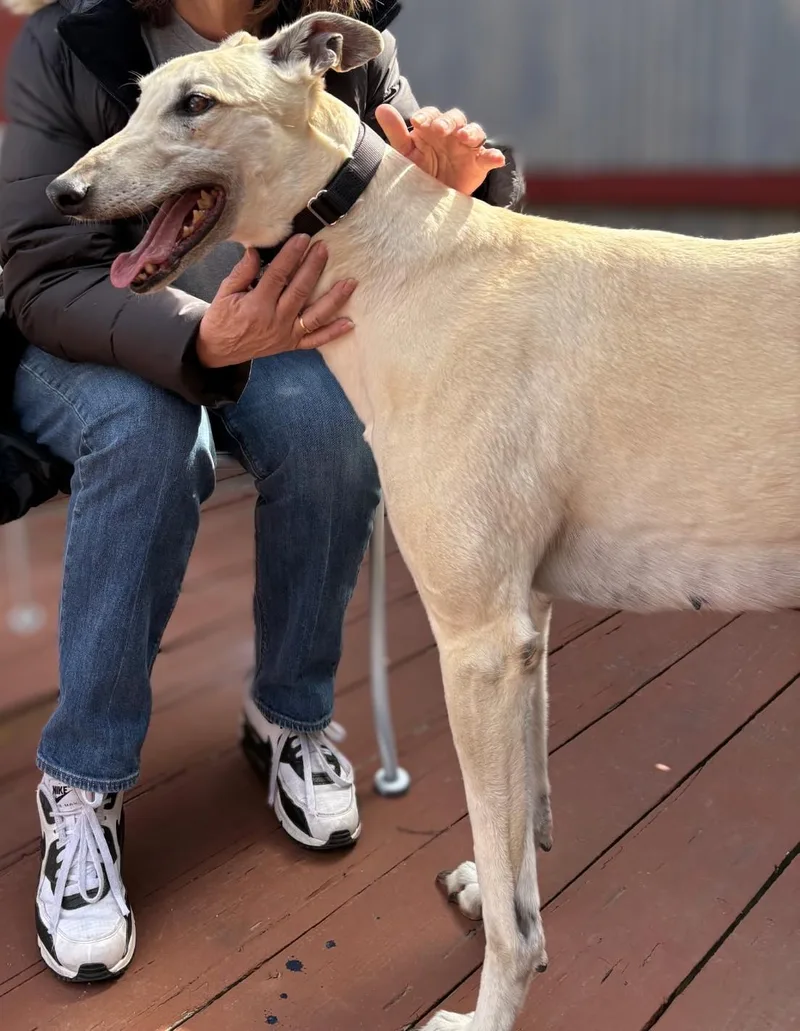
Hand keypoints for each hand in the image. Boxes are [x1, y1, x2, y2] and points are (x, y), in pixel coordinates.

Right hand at [196, 236, 356, 367]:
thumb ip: (242, 272)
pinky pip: (315, 340)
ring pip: (315, 316)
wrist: (218, 350)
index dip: (291, 256)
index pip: (278, 275)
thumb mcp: (225, 293)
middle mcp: (276, 321)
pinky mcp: (291, 345)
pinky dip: (332, 333)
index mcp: (257, 306)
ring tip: (350, 283)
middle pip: (300, 290)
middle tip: (324, 248)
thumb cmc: (222, 319)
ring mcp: (286, 335)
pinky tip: (349, 323)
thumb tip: (256, 251)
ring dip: (334, 299)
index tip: (302, 238)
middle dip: (314, 267)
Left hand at [376, 104, 505, 195]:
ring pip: (475, 132)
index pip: (432, 114)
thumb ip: (396, 132)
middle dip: (448, 121)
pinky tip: (496, 159)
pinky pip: (489, 157)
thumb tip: (381, 109)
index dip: (427, 116)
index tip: (417, 122)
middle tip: (439, 129)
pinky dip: (494, 156)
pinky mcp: (479, 165)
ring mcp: (467, 149)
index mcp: (433, 129)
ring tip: (464, 137)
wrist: (430, 204)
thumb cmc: (417, 174)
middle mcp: (452, 135)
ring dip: (471, 132)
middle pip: (455, 118)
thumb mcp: (405, 155)